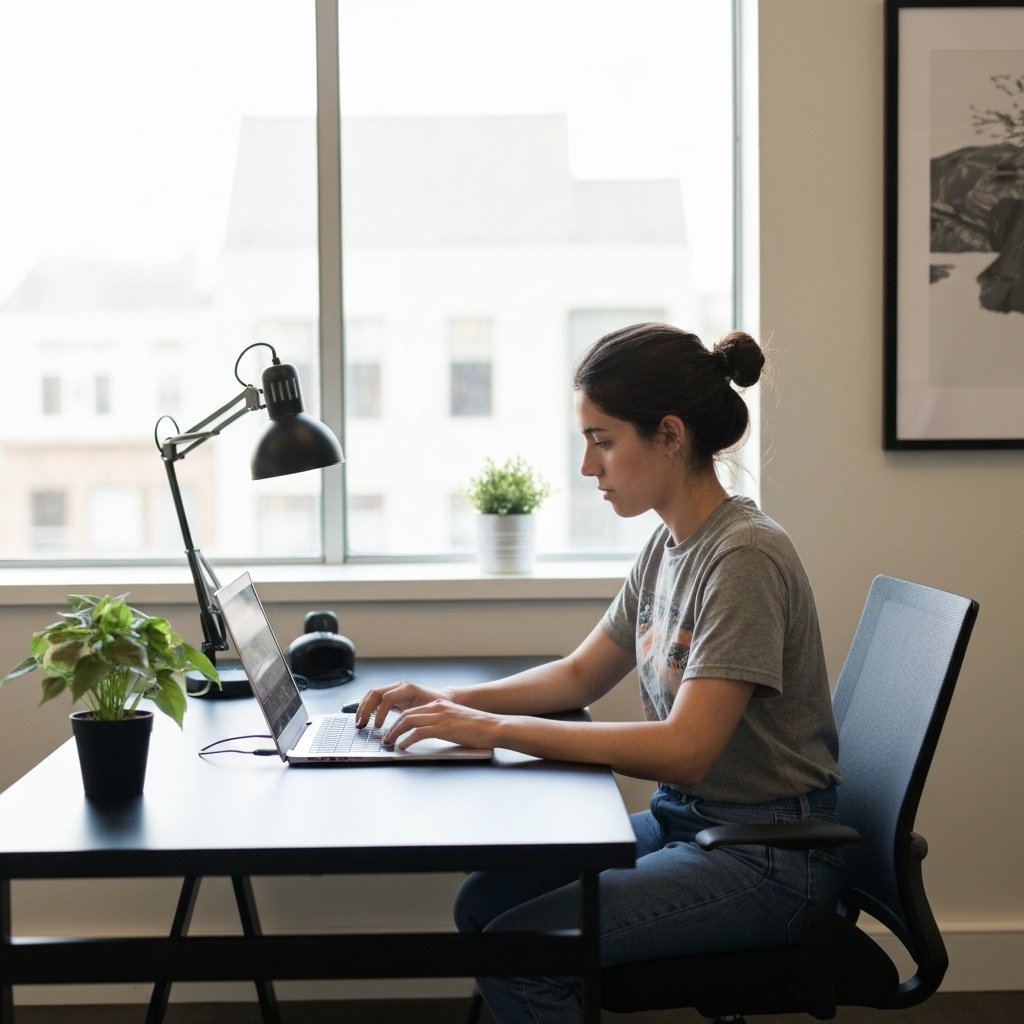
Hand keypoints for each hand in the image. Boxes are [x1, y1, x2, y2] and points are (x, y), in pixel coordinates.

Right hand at [355, 680, 449, 728]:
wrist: (445, 698)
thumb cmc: (439, 705)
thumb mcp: (429, 711)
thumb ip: (416, 717)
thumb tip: (403, 729)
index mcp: (408, 689)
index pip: (387, 698)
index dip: (380, 713)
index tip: (377, 726)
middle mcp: (400, 686)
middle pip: (375, 693)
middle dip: (365, 709)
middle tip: (361, 724)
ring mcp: (395, 689)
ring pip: (372, 694)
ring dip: (364, 707)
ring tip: (360, 722)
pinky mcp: (393, 695)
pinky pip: (376, 698)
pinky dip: (368, 707)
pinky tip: (365, 718)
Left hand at [383, 699, 502, 750]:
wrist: (495, 727)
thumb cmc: (479, 728)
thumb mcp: (456, 722)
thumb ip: (442, 724)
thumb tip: (428, 734)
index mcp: (440, 704)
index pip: (412, 711)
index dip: (398, 721)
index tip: (391, 731)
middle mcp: (438, 707)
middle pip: (406, 715)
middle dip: (392, 727)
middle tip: (385, 738)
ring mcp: (440, 716)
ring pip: (408, 721)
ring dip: (395, 733)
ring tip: (389, 743)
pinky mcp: (443, 727)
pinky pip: (418, 733)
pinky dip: (407, 740)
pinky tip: (402, 747)